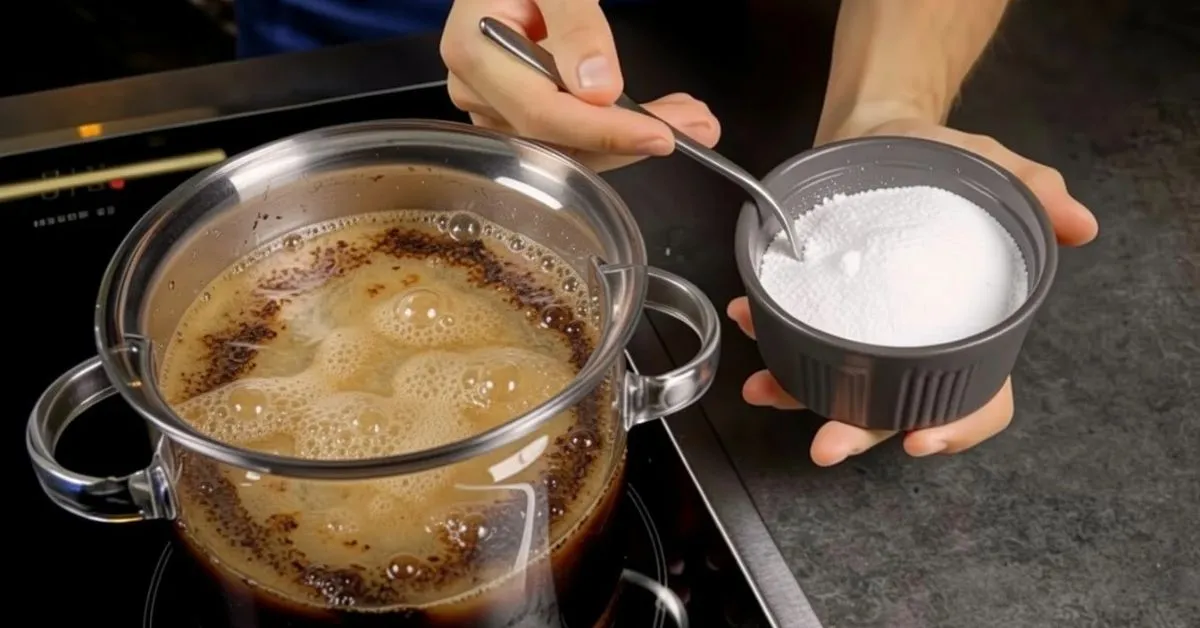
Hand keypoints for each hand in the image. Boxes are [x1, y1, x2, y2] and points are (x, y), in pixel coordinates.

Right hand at [440, 0, 719, 171]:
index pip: (541, 112)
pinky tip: (657, 120)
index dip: (602, 130)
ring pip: (567, 147)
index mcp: (473, 51)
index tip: (660, 135)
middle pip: (556, 141)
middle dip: (629, 139)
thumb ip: (575, 23)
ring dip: (630, 138)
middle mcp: (477, 90)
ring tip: (690, 121)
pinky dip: (615, 130)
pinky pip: (567, 136)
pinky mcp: (516, 111)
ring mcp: (494, 105)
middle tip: (699, 126)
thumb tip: (597, 90)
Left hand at [728, 117, 1098, 465]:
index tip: (922, 438)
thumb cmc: (947, 162)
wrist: (883, 134)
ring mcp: (865, 331)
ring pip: (836, 385)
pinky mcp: (822, 308)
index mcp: (968, 329)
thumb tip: (1080, 225)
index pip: (977, 399)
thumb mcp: (996, 172)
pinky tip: (751, 317)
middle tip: (827, 444)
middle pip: (895, 410)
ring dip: (795, 395)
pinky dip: (768, 334)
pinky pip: (794, 335)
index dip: (956, 426)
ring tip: (764, 388)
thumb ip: (1037, 196)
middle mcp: (914, 342)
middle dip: (857, 432)